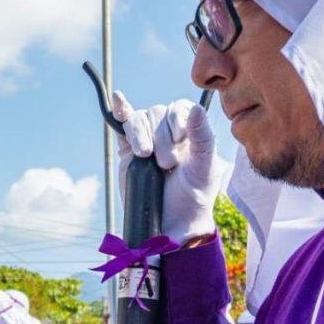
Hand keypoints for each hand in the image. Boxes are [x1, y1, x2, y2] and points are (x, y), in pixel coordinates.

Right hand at [112, 92, 220, 243]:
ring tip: (145, 157)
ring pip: (138, 120)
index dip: (176, 121)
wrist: (168, 223)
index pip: (179, 108)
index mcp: (190, 133)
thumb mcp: (204, 169)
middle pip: (157, 113)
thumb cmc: (192, 197)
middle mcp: (167, 132)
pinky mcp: (127, 149)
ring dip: (140, 135)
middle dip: (161, 137)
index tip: (180, 140)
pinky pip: (121, 124)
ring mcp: (146, 139)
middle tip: (167, 165)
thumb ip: (203, 138)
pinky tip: (119, 99)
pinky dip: (119, 110)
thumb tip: (197, 108)